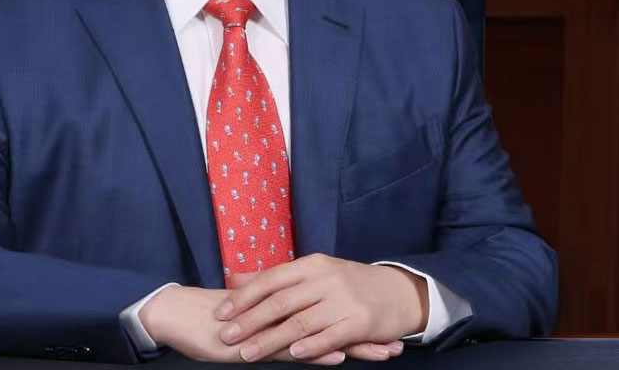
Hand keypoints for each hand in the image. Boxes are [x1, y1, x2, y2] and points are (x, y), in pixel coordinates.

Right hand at [140, 283, 404, 363]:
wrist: (180, 315)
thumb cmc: (215, 322)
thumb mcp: (253, 326)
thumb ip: (275, 324)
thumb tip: (299, 328)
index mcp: (285, 307)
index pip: (327, 312)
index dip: (356, 321)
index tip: (386, 329)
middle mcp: (284, 312)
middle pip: (332, 322)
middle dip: (365, 335)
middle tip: (396, 345)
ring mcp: (273, 326)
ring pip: (320, 335)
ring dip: (353, 345)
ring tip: (383, 353)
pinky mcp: (259, 341)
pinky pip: (292, 348)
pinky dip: (316, 352)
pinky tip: (337, 356)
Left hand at [213, 253, 428, 362]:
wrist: (398, 291)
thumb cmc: (349, 283)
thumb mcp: (314, 272)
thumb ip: (277, 279)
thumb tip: (235, 279)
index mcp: (311, 265)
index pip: (270, 280)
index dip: (244, 297)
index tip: (220, 313)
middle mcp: (325, 279)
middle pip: (280, 302)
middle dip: (249, 321)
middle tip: (226, 336)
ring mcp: (342, 300)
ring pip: (300, 322)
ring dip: (271, 340)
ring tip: (248, 353)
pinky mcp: (359, 321)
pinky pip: (330, 336)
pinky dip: (310, 346)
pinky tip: (293, 354)